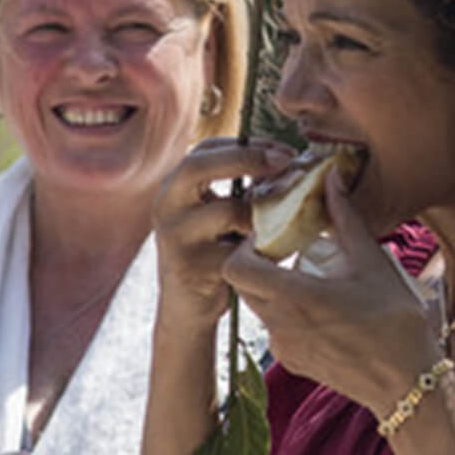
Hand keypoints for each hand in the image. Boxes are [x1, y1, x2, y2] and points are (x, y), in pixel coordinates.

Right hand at [152, 137, 299, 327]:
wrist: (190, 308)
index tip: (286, 152)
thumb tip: (289, 162)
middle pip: (198, 167)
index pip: (205, 149)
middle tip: (287, 162)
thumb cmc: (213, 253)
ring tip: (285, 217)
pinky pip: (237, 249)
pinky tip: (275, 250)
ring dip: (264, 212)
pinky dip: (262, 247)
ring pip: (227, 211)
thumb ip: (242, 190)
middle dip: (246, 159)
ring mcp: (174, 236)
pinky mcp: (191, 267)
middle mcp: (165, 205)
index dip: (247, 145)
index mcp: (174, 187)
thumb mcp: (220, 214)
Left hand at [222, 168, 440, 413]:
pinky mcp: (294, 362)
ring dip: (275, 287)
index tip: (273, 236)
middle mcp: (280, 325)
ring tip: (311, 276)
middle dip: (258, 264)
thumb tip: (331, 179)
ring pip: (260, 307)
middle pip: (243, 285)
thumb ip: (345, 218)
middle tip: (288, 249)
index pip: (235, 267)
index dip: (246, 247)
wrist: (408, 384)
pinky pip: (277, 328)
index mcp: (294, 297)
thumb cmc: (397, 324)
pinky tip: (323, 307)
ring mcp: (284, 347)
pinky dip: (289, 311)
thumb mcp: (373, 262)